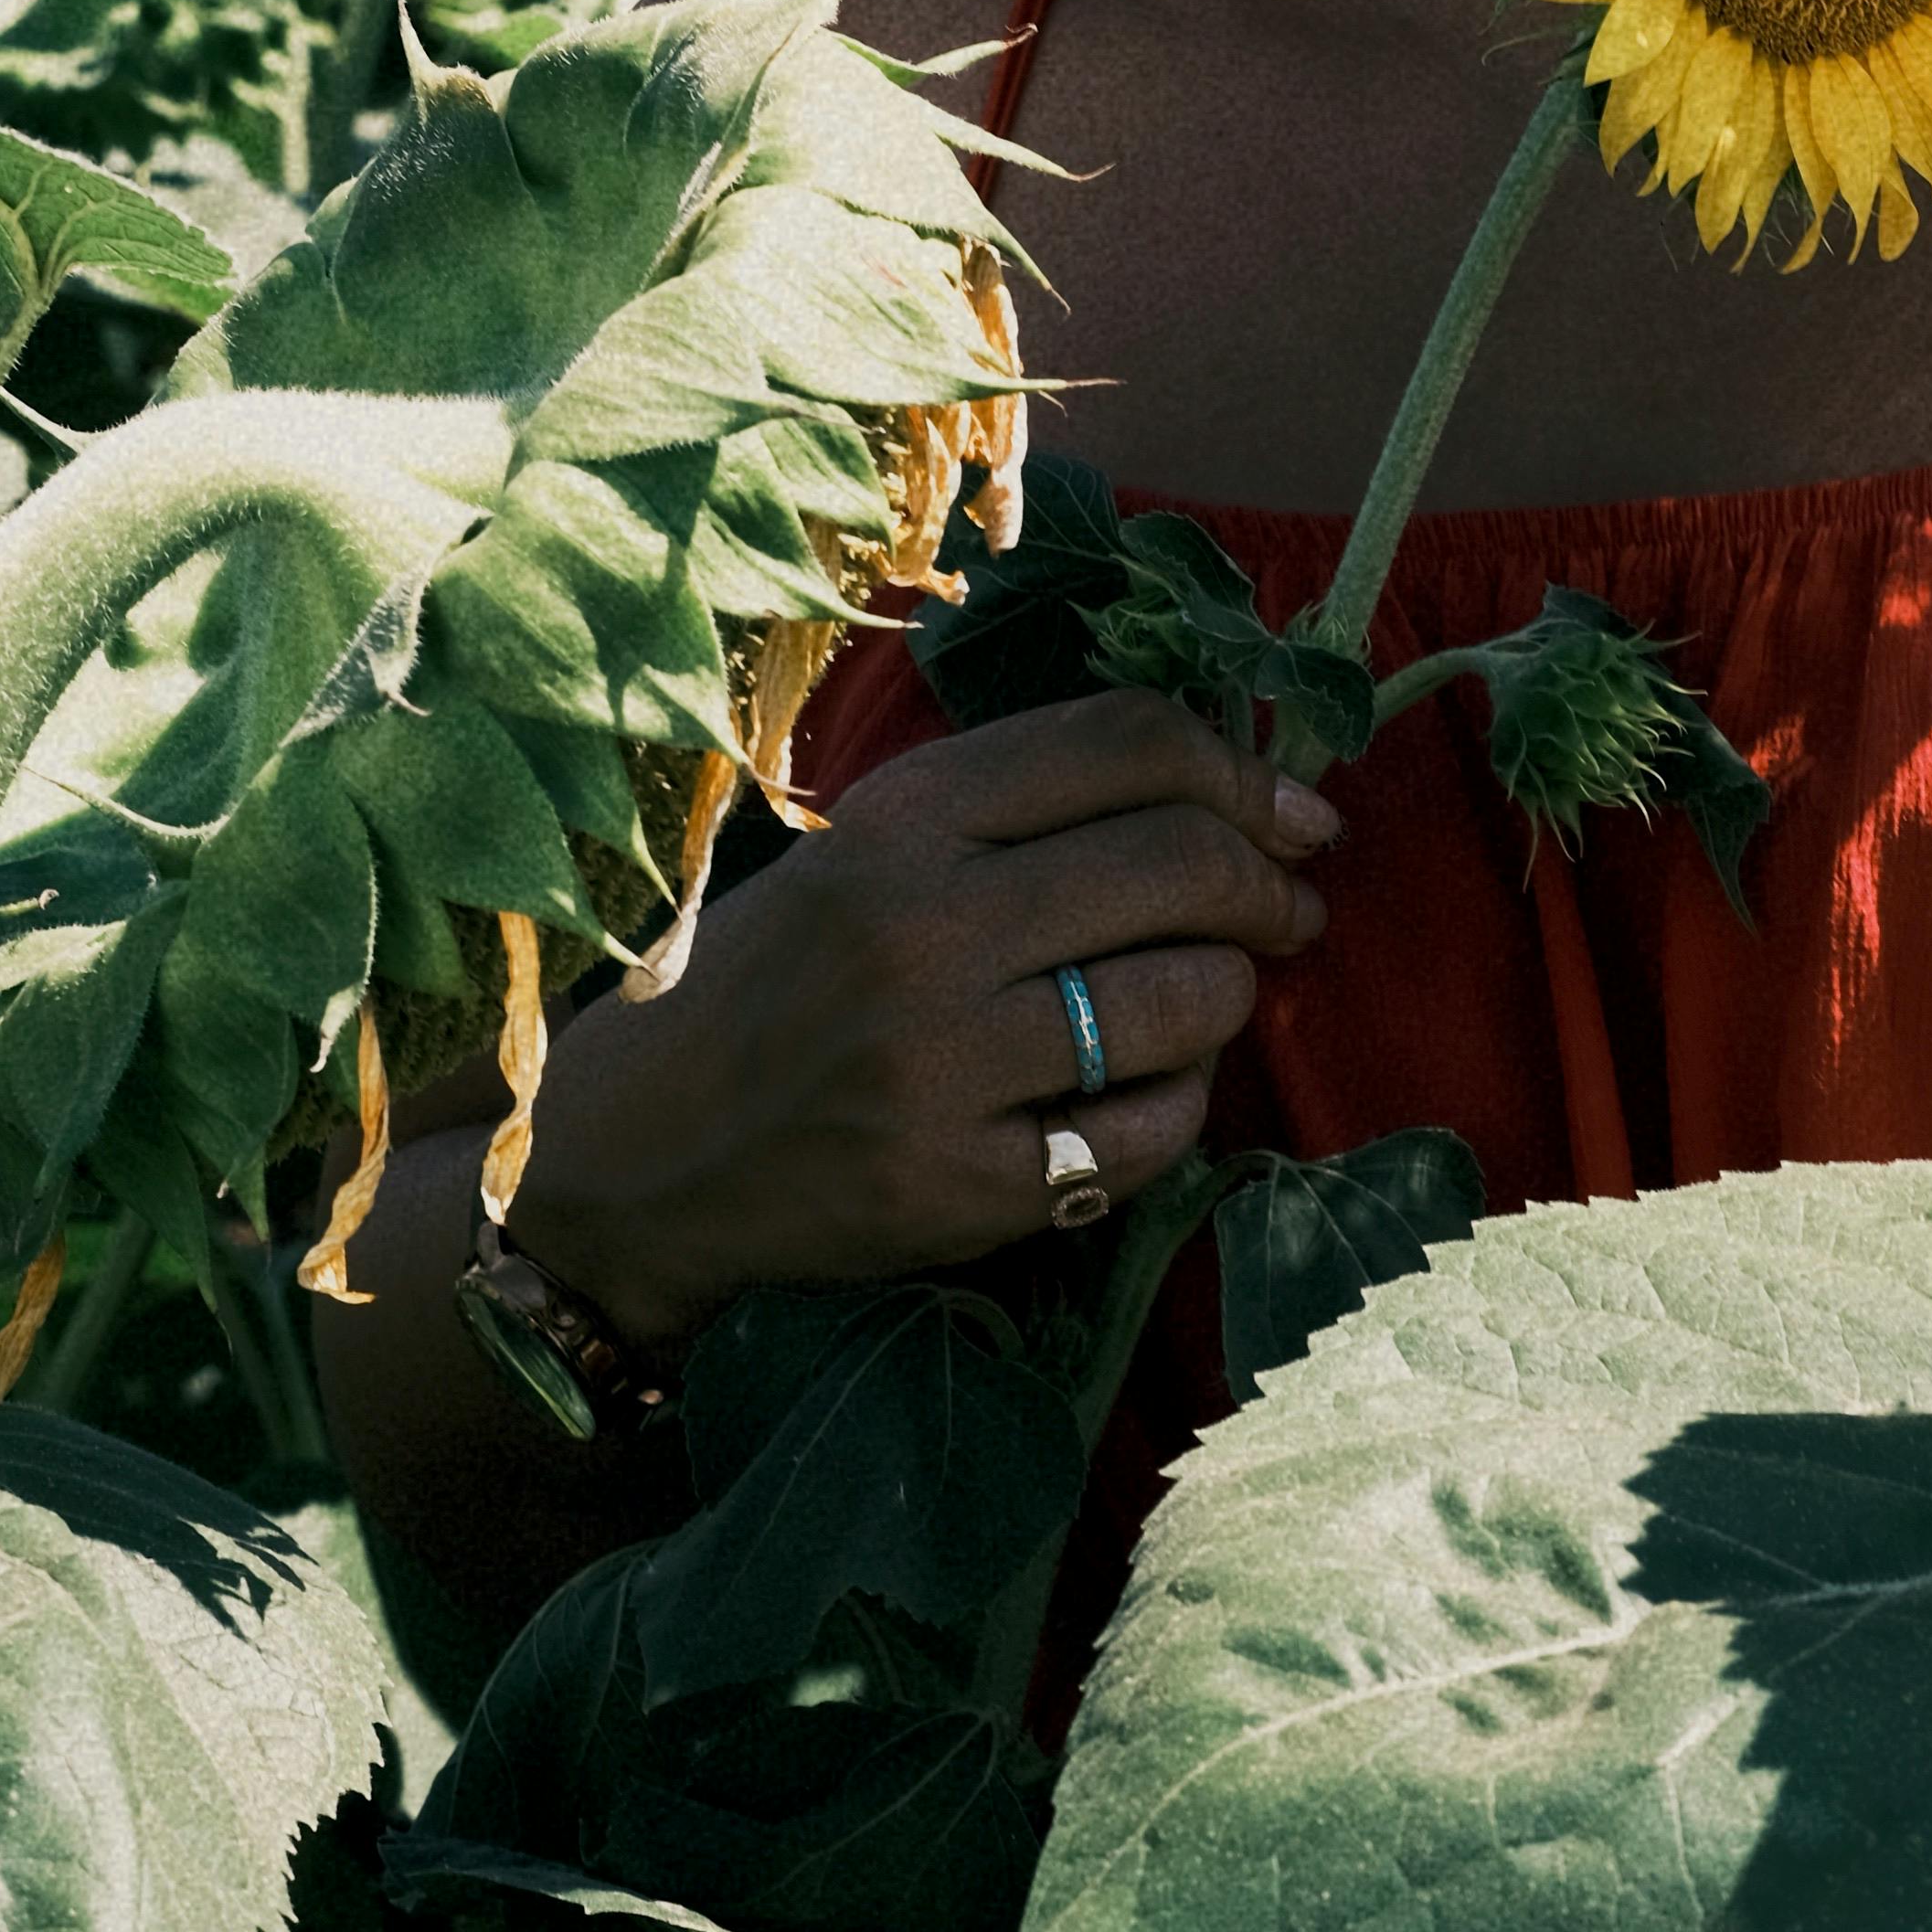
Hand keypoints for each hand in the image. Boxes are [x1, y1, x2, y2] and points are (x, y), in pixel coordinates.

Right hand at [507, 692, 1335, 1348]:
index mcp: (901, 819)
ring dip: (1231, 997)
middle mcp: (921, 929)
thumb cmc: (778, 983)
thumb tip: (1233, 792)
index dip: (1243, 772)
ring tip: (1208, 1001)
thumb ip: (1020, 813)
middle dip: (1269, 886)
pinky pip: (1148, 1135)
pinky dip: (1178, 1111)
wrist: (636, 1155)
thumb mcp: (867, 854)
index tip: (1295, 814)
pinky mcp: (961, 1189)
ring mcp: (942, 1066)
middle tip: (1289, 910)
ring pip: (1183, 1002)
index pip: (1127, 742)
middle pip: (1179, 863)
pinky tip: (1147, 1098)